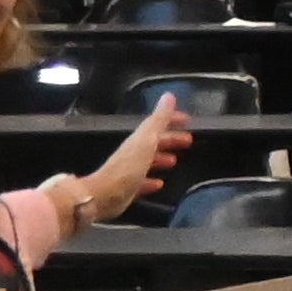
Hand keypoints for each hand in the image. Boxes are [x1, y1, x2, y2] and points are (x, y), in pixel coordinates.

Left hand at [67, 98, 191, 228]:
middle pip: (154, 142)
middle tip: (188, 140)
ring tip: (175, 160)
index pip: (157, 124)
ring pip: (149, 161)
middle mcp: (133, 153)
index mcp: (138, 140)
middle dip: (170, 139)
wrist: (103, 194)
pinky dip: (152, 180)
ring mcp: (130, 170)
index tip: (188, 120)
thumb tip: (169, 95)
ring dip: (162, 158)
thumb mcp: (146, 139)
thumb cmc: (127, 166)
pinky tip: (160, 183)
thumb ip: (159, 119)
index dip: (172, 120)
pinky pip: (143, 181)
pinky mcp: (128, 188)